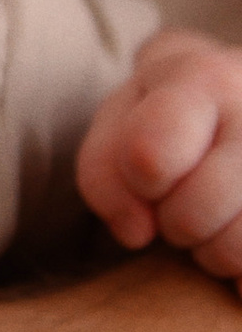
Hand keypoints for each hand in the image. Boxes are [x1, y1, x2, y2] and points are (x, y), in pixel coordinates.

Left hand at [79, 32, 241, 276]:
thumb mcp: (119, 122)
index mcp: (206, 79)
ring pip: (237, 250)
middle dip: (174, 221)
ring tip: (217, 220)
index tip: (150, 168)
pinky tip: (240, 239)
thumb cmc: (169, 117)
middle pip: (194, 214)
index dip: (140, 178)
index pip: (150, 157)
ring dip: (214, 252)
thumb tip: (138, 233)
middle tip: (184, 201)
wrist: (241, 96)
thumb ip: (104, 176)